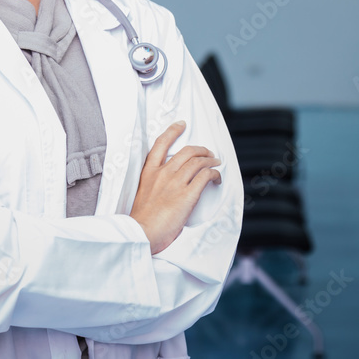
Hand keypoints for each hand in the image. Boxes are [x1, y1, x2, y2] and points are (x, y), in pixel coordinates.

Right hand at [130, 121, 221, 254]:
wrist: (141, 233)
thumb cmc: (141, 220)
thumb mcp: (142, 194)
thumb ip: (153, 184)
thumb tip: (166, 185)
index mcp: (149, 172)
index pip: (161, 144)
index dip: (173, 131)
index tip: (181, 125)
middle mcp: (163, 173)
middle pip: (187, 151)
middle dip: (201, 150)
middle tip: (208, 154)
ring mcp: (175, 183)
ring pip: (199, 162)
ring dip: (211, 161)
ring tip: (216, 165)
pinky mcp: (187, 194)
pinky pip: (206, 176)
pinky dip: (214, 174)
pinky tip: (217, 179)